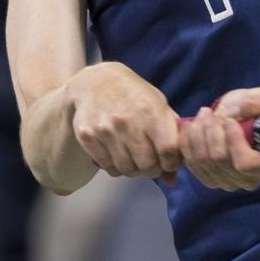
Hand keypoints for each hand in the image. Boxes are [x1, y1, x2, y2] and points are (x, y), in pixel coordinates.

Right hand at [65, 62, 181, 182]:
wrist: (96, 81)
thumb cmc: (134, 95)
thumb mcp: (158, 105)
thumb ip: (170, 138)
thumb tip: (171, 179)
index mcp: (151, 111)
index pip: (168, 150)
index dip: (171, 163)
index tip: (168, 162)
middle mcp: (128, 120)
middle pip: (147, 165)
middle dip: (151, 169)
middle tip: (149, 162)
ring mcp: (105, 129)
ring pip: (126, 169)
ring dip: (132, 169)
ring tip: (132, 156)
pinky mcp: (87, 136)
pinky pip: (106, 166)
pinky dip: (114, 165)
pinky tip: (115, 152)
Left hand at [179, 87, 259, 191]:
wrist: (248, 119)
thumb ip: (255, 104)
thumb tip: (238, 110)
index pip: (246, 163)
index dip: (233, 140)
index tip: (229, 120)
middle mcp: (249, 180)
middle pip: (220, 160)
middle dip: (210, 131)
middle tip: (208, 111)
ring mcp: (228, 182)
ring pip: (203, 161)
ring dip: (197, 134)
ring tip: (202, 115)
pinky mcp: (210, 178)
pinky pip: (192, 163)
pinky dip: (187, 143)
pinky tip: (189, 126)